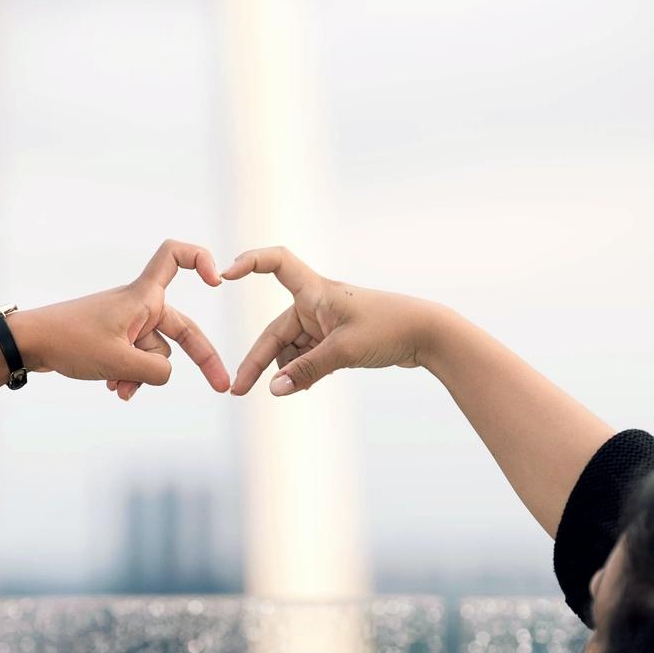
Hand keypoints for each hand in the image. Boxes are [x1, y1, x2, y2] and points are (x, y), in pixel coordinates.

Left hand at [10, 240, 230, 399]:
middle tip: (223, 387)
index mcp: (142, 297)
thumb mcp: (119, 362)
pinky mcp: (115, 339)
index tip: (216, 282)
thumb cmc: (69, 342)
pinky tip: (115, 390)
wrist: (28, 344)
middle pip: (181, 328)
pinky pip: (137, 360)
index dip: (200, 259)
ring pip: (155, 353)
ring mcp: (127, 324)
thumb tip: (166, 376)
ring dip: (142, 375)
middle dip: (201, 358)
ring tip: (120, 390)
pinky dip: (130, 375)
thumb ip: (154, 372)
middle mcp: (139, 306)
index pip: (175, 256)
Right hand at [223, 246, 435, 396]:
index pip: (275, 262)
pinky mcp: (336, 338)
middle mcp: (316, 303)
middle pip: (276, 330)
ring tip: (293, 389)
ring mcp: (325, 322)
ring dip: (288, 369)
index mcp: (316, 290)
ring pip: (291, 348)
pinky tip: (306, 385)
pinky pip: (307, 356)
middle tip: (239, 390)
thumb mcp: (344, 352)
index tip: (224, 276)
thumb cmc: (390, 330)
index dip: (248, 263)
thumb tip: (273, 390)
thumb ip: (306, 371)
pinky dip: (303, 371)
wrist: (429, 335)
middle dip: (258, 360)